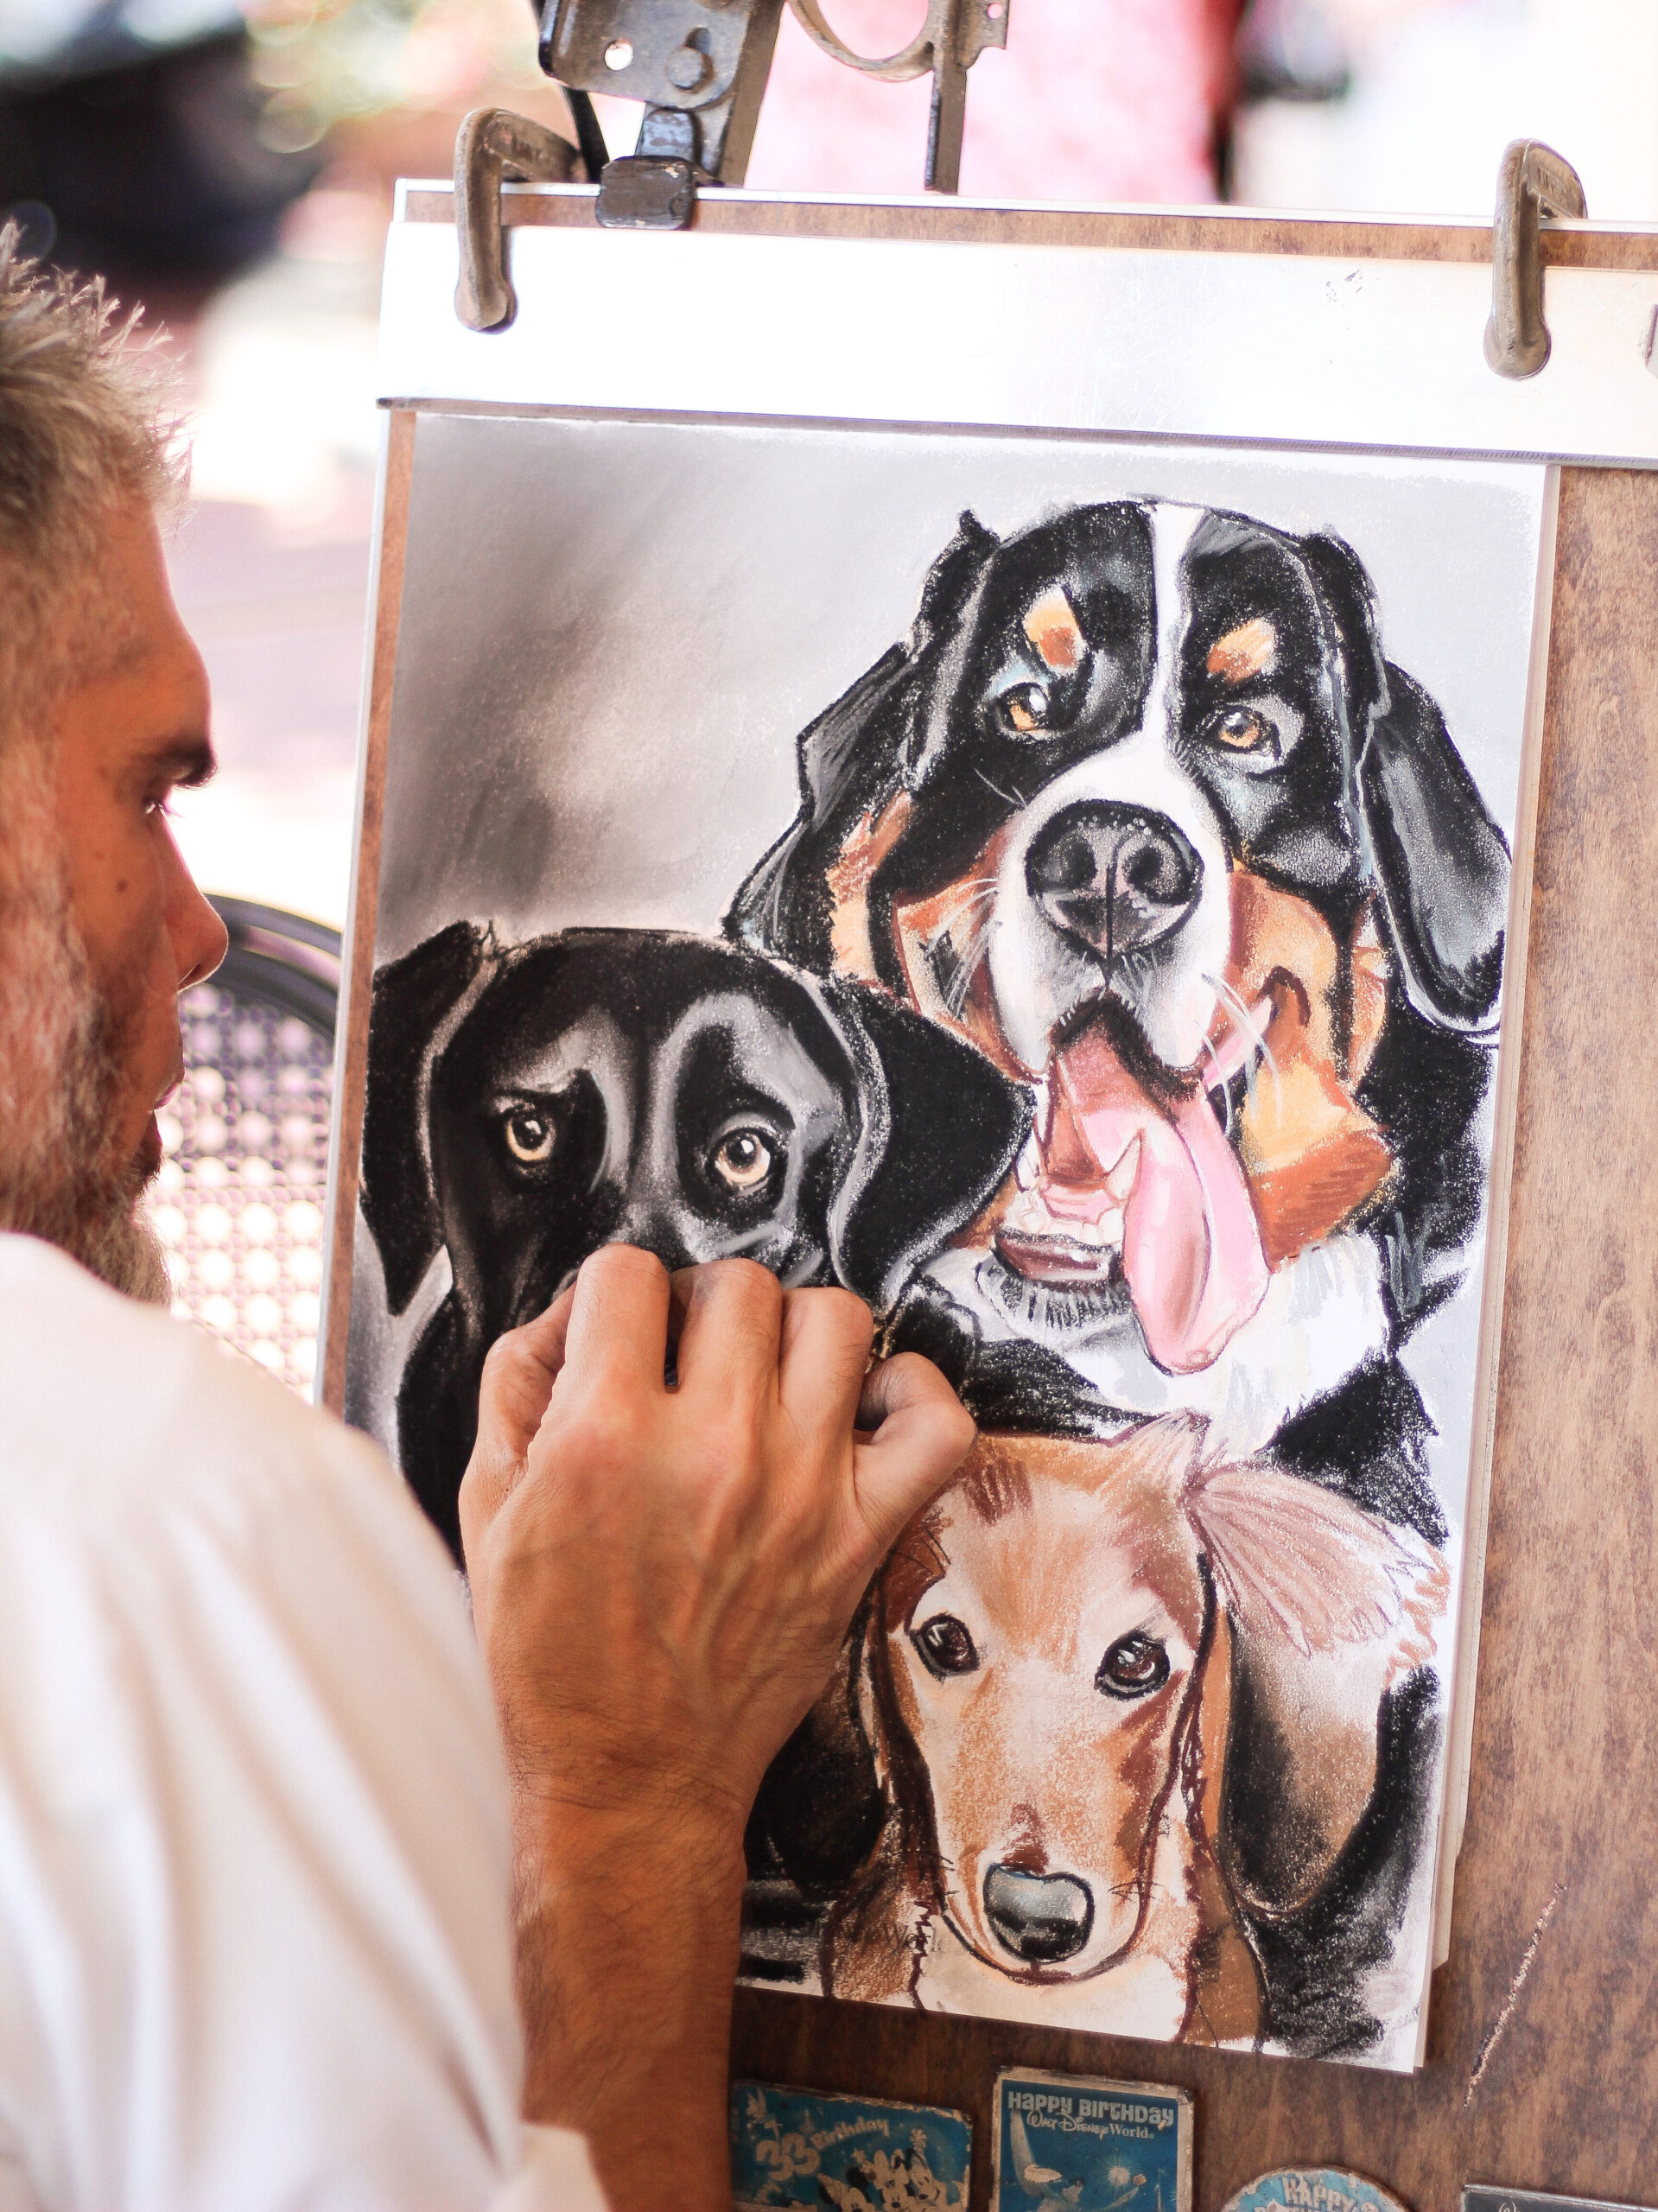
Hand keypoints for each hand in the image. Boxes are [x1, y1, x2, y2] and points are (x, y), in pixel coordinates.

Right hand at [458, 1246, 974, 2210]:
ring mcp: (798, 1490)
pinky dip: (912, 1393)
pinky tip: (860, 1409)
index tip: (620, 1335)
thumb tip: (572, 1314)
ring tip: (767, 1376)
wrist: (628, 1779)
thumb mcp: (487, 1509)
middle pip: (735, 1284)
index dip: (614, 1298)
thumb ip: (517, 1385)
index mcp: (603, 1437)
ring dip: (794, 1332)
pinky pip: (935, 1422)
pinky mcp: (857, 1537)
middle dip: (702, 1306)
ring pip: (834, 1319)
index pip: (626, 1275)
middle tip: (689, 1359)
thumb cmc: (554, 1657)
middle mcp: (711, 1449)